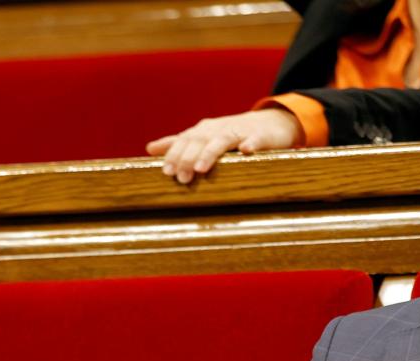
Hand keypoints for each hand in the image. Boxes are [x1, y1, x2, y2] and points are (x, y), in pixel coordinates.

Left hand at [146, 109, 301, 183]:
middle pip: (199, 142)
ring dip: (210, 153)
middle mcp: (218, 130)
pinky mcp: (260, 136)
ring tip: (201, 168)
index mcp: (203, 131)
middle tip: (181, 177)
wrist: (269, 123)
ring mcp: (239, 132)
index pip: (185, 141)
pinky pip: (255, 140)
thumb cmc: (232, 134)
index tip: (165, 172)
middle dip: (188, 158)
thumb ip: (178, 143)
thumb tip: (149, 149)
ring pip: (222, 141)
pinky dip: (251, 144)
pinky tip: (246, 151)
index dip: (175, 155)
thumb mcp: (203, 137)